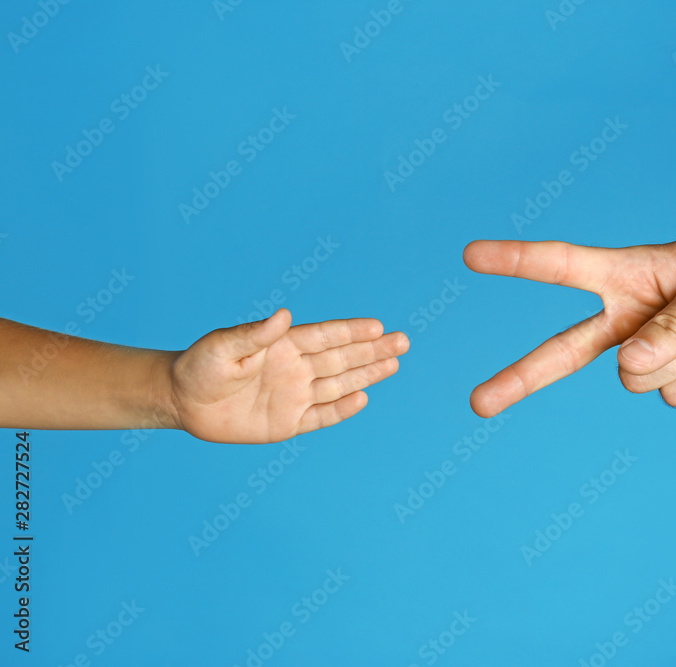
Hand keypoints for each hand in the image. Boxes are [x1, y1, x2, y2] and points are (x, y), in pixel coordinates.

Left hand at [167, 309, 408, 442]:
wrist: (182, 402)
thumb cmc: (199, 366)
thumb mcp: (222, 346)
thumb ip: (254, 334)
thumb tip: (283, 315)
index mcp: (283, 346)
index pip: (326, 337)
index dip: (352, 332)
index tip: (378, 326)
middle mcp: (295, 368)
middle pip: (342, 358)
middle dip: (373, 350)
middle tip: (403, 341)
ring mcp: (294, 395)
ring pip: (339, 383)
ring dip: (367, 374)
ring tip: (394, 363)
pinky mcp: (287, 422)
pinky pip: (321, 416)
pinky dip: (342, 409)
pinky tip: (362, 397)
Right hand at [463, 237, 675, 416]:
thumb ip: (671, 326)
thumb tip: (627, 368)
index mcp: (626, 275)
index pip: (560, 267)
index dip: (515, 261)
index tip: (471, 256)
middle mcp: (628, 318)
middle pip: (561, 353)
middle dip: (520, 378)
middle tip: (478, 403)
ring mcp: (650, 354)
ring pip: (638, 380)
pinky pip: (675, 398)